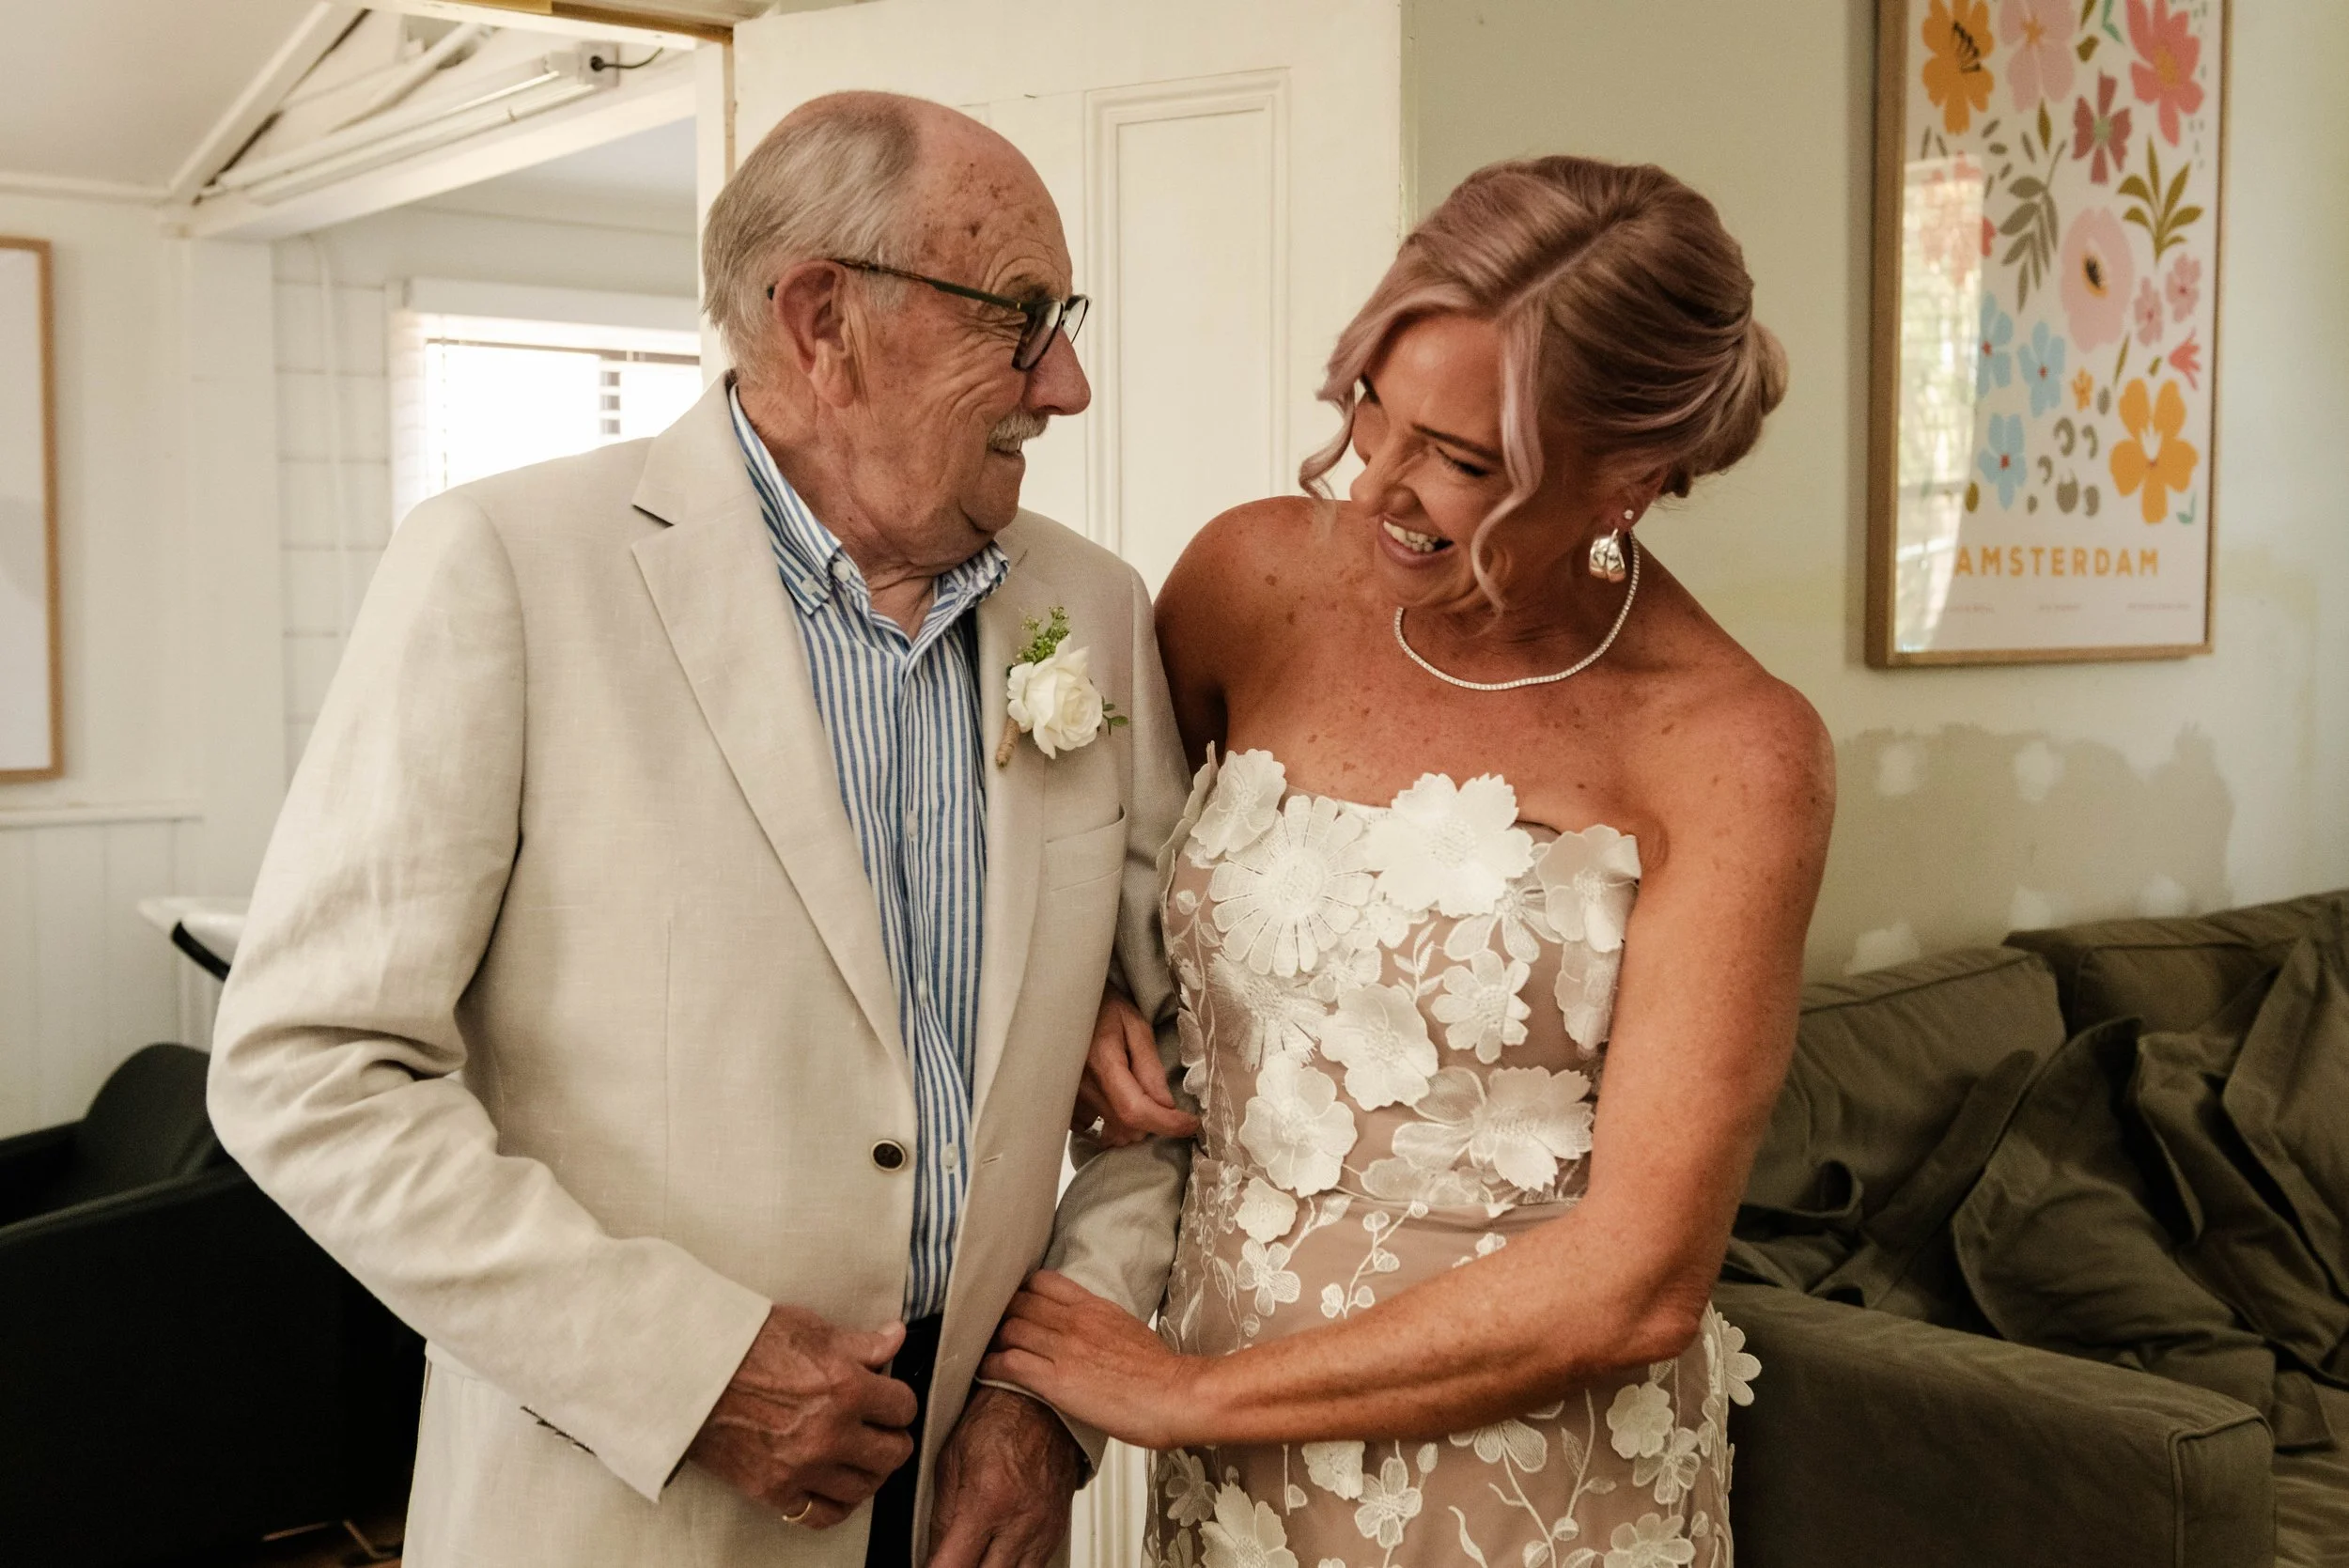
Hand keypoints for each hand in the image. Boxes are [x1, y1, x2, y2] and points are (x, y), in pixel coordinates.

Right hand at [687, 1304, 918, 1527]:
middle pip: (893, 1453)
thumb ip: (860, 1343)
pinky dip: (835, 1505)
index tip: (889, 1399)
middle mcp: (831, 1432)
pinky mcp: (775, 1491)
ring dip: (869, 1472)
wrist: (689, 1373)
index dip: (898, 1400)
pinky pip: (822, 1515)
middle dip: (893, 1438)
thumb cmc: (744, 1343)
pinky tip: (835, 1488)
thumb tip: (896, 1338)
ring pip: (864, 1488)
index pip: (903, 1407)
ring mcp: (803, 1467)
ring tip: (861, 1457)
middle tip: (882, 1430)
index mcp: (845, 1387)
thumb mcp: (810, 1329)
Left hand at [923, 1384, 1084, 1567]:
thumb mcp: (950, 1462)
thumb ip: (940, 1517)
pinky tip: (997, 1556)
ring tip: (974, 1556)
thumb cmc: (997, 1421)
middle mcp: (1020, 1523)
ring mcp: (1042, 1531)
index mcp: (988, 1503)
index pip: (953, 1567)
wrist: (1041, 1403)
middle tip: (950, 1559)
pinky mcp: (1056, 1531)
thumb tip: (931, 1554)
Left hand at [979, 1271, 1206, 1450]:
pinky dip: (992, 1367)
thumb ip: (1101, 1322)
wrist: (1176, 1395)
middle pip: (1018, 1303)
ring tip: (986, 1353)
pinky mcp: (1056, 1380)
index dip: (1020, 1292)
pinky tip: (986, 1374)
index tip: (1011, 1304)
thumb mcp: (1129, 1328)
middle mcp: (1075, 1321)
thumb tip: (1089, 1329)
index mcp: (1094, 1307)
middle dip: (999, 1315)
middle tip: (990, 1330)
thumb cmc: (1160, 1372)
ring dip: (992, 1341)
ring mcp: (1064, 1348)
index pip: (1043, 1282)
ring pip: (1009, 1329)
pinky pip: (1009, 1364)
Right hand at [1070, 991, 1197, 1145]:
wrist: (1067, 1006)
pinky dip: (1115, 1124)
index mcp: (1103, 1062)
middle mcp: (1083, 1086)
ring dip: (1137, 1124)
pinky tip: (1121, 1104)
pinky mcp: (1066, 1106)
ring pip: (1114, 1132)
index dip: (1167, 1123)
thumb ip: (1149, 1066)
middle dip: (1156, 1121)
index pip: (1136, 1110)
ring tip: (1144, 1099)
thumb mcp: (1135, 1025)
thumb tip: (1166, 1105)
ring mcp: (1071, 1099)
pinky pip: (1096, 1130)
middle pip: (1127, 1126)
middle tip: (1168, 1103)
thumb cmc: (1106, 1009)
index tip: (1191, 1123)